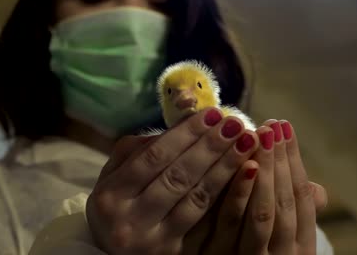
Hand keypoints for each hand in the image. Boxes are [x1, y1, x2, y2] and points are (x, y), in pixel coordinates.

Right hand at [86, 108, 259, 254]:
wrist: (112, 251)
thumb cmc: (115, 205)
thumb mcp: (112, 177)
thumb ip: (136, 150)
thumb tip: (179, 127)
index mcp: (110, 193)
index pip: (154, 156)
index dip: (185, 134)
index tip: (211, 114)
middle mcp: (128, 218)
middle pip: (177, 175)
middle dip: (210, 146)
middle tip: (235, 123)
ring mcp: (151, 238)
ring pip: (196, 197)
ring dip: (224, 167)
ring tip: (246, 142)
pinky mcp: (172, 251)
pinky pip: (204, 219)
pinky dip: (226, 194)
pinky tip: (244, 174)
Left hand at [200, 120, 325, 254]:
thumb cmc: (252, 247)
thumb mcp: (278, 235)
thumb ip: (292, 209)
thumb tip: (316, 188)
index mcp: (300, 246)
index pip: (301, 199)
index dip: (294, 162)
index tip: (285, 127)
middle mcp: (281, 254)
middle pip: (283, 203)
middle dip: (279, 161)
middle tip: (271, 125)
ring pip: (261, 213)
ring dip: (263, 172)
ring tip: (256, 137)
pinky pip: (228, 224)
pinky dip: (236, 193)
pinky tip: (240, 166)